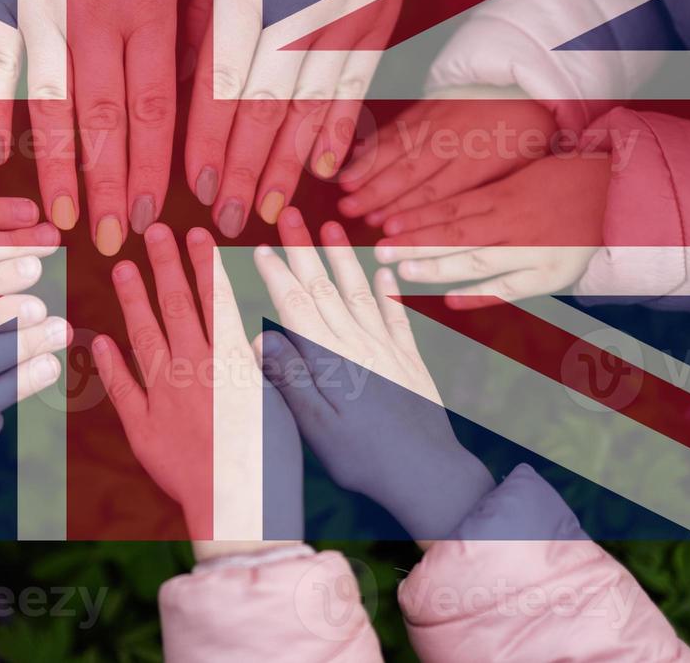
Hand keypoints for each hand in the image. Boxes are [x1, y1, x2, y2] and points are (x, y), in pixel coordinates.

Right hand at [0, 0, 179, 255]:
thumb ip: (176, 19)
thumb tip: (185, 87)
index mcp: (153, 3)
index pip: (157, 107)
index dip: (157, 166)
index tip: (160, 212)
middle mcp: (99, 14)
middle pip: (109, 122)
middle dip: (115, 188)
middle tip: (117, 243)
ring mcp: (44, 4)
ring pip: (54, 107)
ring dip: (61, 169)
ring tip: (65, 221)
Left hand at [92, 225, 302, 542]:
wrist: (240, 509)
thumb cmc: (270, 460)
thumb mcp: (280, 403)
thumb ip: (263, 365)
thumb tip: (254, 333)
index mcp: (233, 363)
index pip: (216, 301)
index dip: (203, 265)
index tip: (194, 234)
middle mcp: (196, 371)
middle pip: (178, 307)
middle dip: (166, 265)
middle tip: (154, 230)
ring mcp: (166, 398)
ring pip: (146, 337)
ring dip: (134, 299)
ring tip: (123, 266)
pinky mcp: (144, 429)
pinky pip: (122, 389)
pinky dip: (110, 363)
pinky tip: (99, 339)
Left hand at [183, 0, 449, 237]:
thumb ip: (200, 15)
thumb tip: (177, 84)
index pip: (219, 84)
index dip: (208, 143)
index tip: (194, 187)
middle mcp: (296, 11)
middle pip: (263, 111)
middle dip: (243, 173)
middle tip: (223, 223)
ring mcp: (344, 19)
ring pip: (310, 111)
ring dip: (287, 168)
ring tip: (267, 215)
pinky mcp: (378, 20)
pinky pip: (354, 90)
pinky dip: (337, 134)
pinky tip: (324, 173)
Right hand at [256, 209, 493, 546]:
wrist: (429, 475)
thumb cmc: (365, 457)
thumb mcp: (316, 427)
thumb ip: (291, 380)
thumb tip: (262, 339)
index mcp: (329, 360)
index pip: (296, 306)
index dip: (277, 275)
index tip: (260, 247)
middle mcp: (358, 345)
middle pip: (325, 288)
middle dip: (304, 250)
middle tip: (289, 215)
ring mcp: (387, 349)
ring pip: (359, 292)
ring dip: (343, 259)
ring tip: (330, 229)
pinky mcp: (410, 361)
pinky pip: (396, 316)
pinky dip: (388, 291)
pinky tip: (383, 270)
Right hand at [338, 88, 556, 225]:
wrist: (524, 86)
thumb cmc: (524, 138)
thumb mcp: (520, 171)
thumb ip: (484, 195)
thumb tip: (452, 226)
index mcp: (479, 161)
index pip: (437, 191)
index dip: (408, 210)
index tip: (384, 227)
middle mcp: (453, 142)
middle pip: (410, 172)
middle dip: (376, 193)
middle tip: (350, 211)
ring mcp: (436, 122)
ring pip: (397, 148)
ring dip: (368, 168)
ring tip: (344, 187)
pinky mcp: (426, 108)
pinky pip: (396, 126)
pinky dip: (374, 142)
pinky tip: (354, 156)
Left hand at [375, 153, 610, 307]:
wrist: (619, 193)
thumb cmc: (564, 181)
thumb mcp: (521, 176)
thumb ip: (482, 193)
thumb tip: (435, 204)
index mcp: (507, 195)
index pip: (452, 209)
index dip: (417, 219)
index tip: (386, 226)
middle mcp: (516, 224)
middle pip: (456, 235)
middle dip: (415, 245)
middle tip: (379, 252)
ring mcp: (535, 251)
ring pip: (477, 261)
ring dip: (438, 270)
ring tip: (404, 275)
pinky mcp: (553, 275)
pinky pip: (511, 289)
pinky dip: (480, 296)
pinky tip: (450, 302)